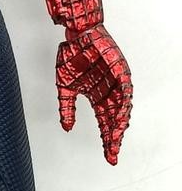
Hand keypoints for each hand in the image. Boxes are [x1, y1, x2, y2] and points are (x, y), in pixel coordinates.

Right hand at [55, 24, 131, 164]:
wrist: (76, 34)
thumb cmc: (73, 55)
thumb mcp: (65, 87)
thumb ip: (66, 108)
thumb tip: (67, 127)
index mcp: (98, 97)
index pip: (105, 124)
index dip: (106, 141)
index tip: (108, 156)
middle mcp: (109, 92)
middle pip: (115, 121)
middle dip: (114, 139)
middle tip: (112, 153)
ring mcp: (116, 83)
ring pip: (122, 109)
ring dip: (119, 125)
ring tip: (115, 140)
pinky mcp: (120, 71)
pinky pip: (125, 92)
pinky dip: (123, 106)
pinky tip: (120, 119)